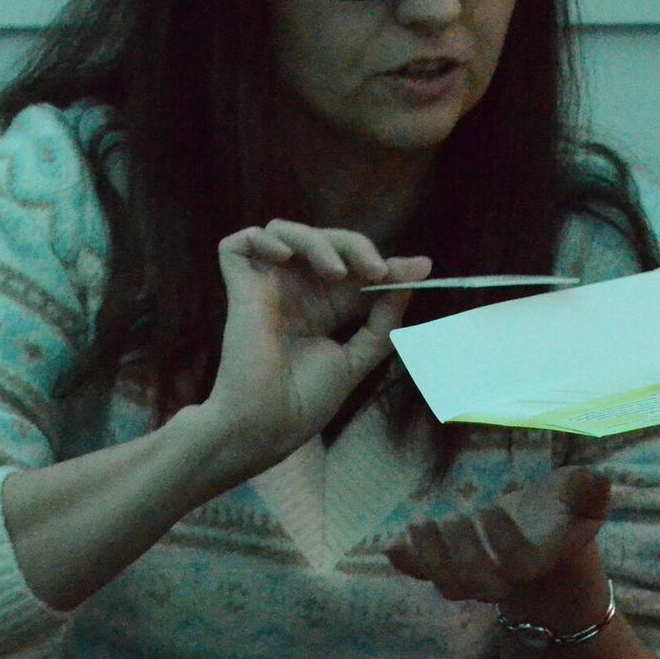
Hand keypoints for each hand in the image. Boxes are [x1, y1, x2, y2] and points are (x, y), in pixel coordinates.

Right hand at [197, 220, 428, 483]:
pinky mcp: (240, 288)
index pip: (352, 268)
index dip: (382, 262)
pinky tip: (285, 258)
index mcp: (321, 308)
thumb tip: (411, 279)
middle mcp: (294, 292)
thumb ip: (382, 321)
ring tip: (335, 272)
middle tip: (378, 270)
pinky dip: (263, 239)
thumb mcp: (357, 358)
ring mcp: (266, 288)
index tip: (420, 269)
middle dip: (355, 246)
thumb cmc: (304, 403)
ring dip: (316, 240)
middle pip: (323, 240)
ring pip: (285, 231)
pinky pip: (239, 242)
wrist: (266, 427)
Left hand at [387, 467, 610, 622]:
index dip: (503, 545)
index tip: (493, 509)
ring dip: (430, 558)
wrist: (543, 537)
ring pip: (449, 586)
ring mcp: (475, 578)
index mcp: (539, 562)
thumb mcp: (580, 495)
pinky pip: (424, 574)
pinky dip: (407, 562)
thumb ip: (587, 491)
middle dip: (461, 554)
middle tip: (454, 517)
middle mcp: (506, 579)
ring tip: (419, 524)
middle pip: (479, 584)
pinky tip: (391, 544)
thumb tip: (598, 481)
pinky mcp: (450, 567)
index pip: (520, 568)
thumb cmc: (562, 511)